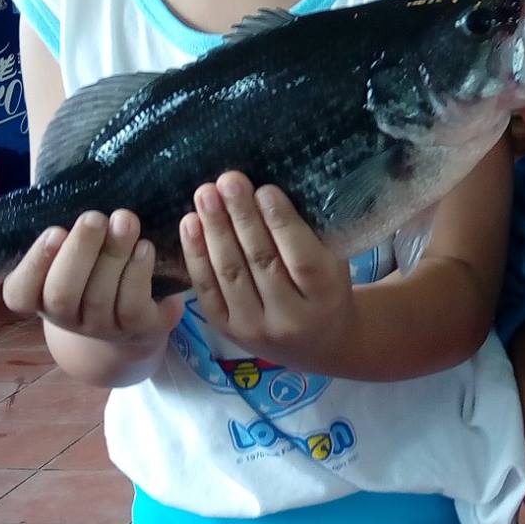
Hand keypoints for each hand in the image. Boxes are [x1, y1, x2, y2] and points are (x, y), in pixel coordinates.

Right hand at [2, 210, 186, 345]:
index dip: (35, 264)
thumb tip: (62, 162)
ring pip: (100, 297)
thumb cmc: (93, 260)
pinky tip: (145, 247)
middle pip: (62, 294)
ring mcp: (101, 327)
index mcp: (38, 294)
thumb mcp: (71, 241)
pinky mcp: (138, 328)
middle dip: (79, 252)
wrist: (136, 306)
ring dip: (113, 255)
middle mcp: (65, 316)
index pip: (20, 292)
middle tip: (94, 217)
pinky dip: (138, 274)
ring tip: (126, 219)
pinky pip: (133, 308)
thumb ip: (61, 216)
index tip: (54, 230)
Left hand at [181, 172, 357, 368]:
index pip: (301, 259)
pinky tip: (190, 223)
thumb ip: (309, 234)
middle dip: (242, 217)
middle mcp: (290, 318)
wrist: (319, 343)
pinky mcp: (227, 330)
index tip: (264, 189)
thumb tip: (267, 189)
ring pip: (230, 273)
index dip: (281, 223)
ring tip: (205, 194)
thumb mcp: (334, 263)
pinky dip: (195, 254)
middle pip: (261, 262)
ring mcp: (254, 328)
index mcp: (325, 297)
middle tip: (228, 180)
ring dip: (215, 230)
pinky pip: (207, 289)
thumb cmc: (327, 289)